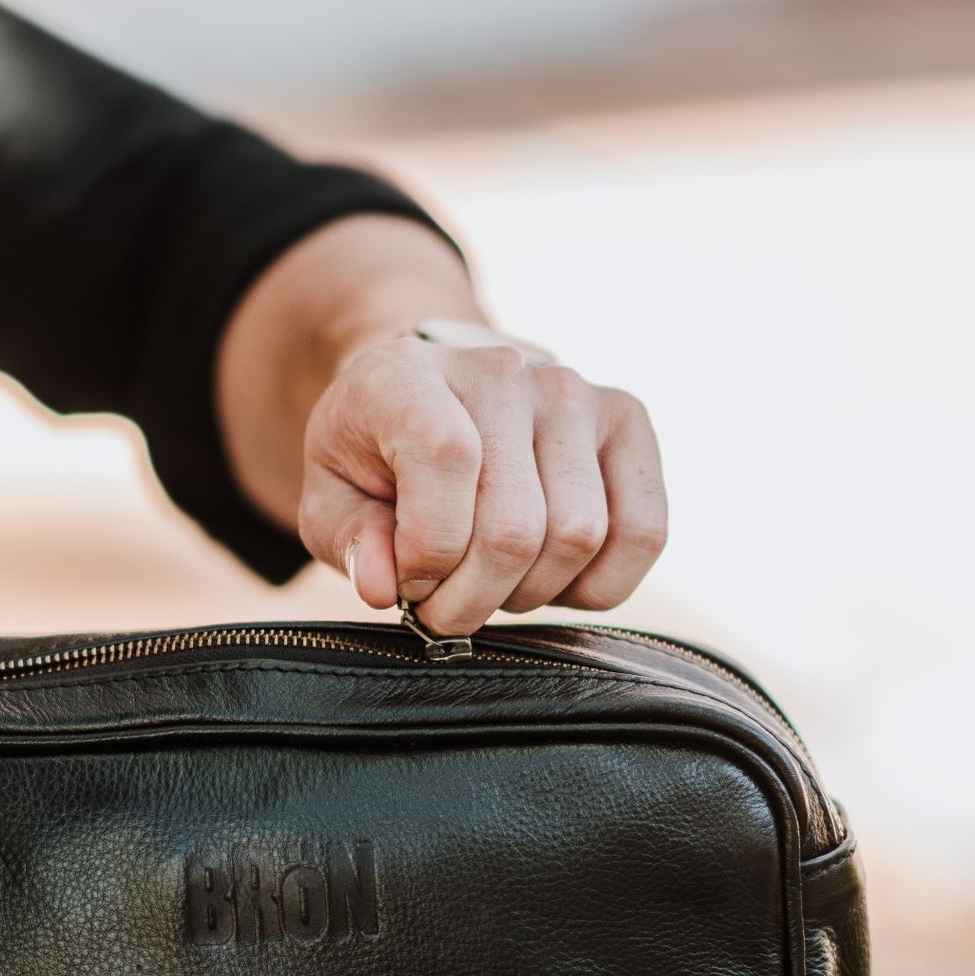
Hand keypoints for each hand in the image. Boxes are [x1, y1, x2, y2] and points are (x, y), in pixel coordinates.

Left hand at [302, 332, 668, 636]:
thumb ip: (347, 540)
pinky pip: (643, 533)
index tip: (407, 581)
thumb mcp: (330, 497)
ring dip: (529, 594)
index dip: (429, 552)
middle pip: (516, 529)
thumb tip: (383, 586)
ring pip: (578, 538)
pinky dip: (596, 586)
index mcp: (410, 378)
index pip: (447, 462)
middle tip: (445, 603)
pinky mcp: (627, 423)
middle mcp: (503, 372)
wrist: (430, 395)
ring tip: (490, 580)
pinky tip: (548, 577)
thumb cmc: (375, 457)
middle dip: (473, 598)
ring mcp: (575, 393)